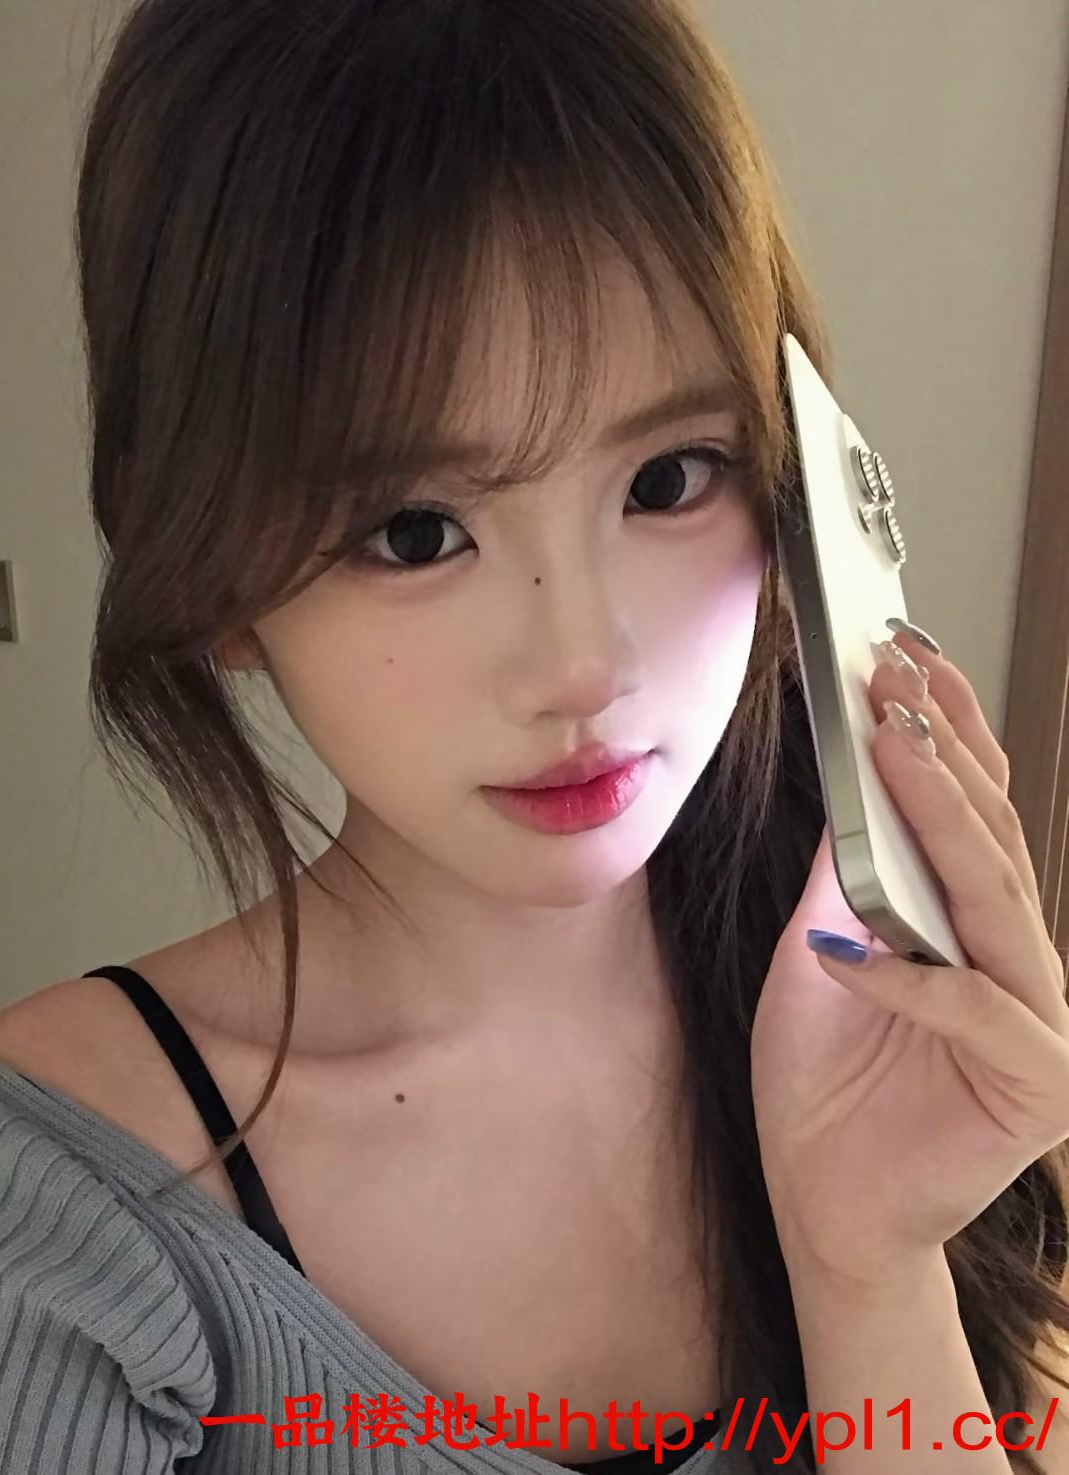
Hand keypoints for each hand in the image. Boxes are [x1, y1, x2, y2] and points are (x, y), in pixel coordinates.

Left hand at [750, 623, 1068, 1285]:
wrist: (828, 1209)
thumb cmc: (827, 1087)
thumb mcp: (824, 956)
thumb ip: (852, 879)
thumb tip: (852, 783)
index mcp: (976, 930)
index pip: (971, 812)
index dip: (945, 729)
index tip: (901, 653)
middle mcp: (1022, 964)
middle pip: (989, 838)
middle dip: (944, 747)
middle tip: (898, 671)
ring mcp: (1038, 1022)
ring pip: (993, 899)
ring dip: (942, 818)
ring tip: (895, 744)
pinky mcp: (1033, 1084)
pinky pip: (970, 1008)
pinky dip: (910, 975)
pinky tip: (854, 945)